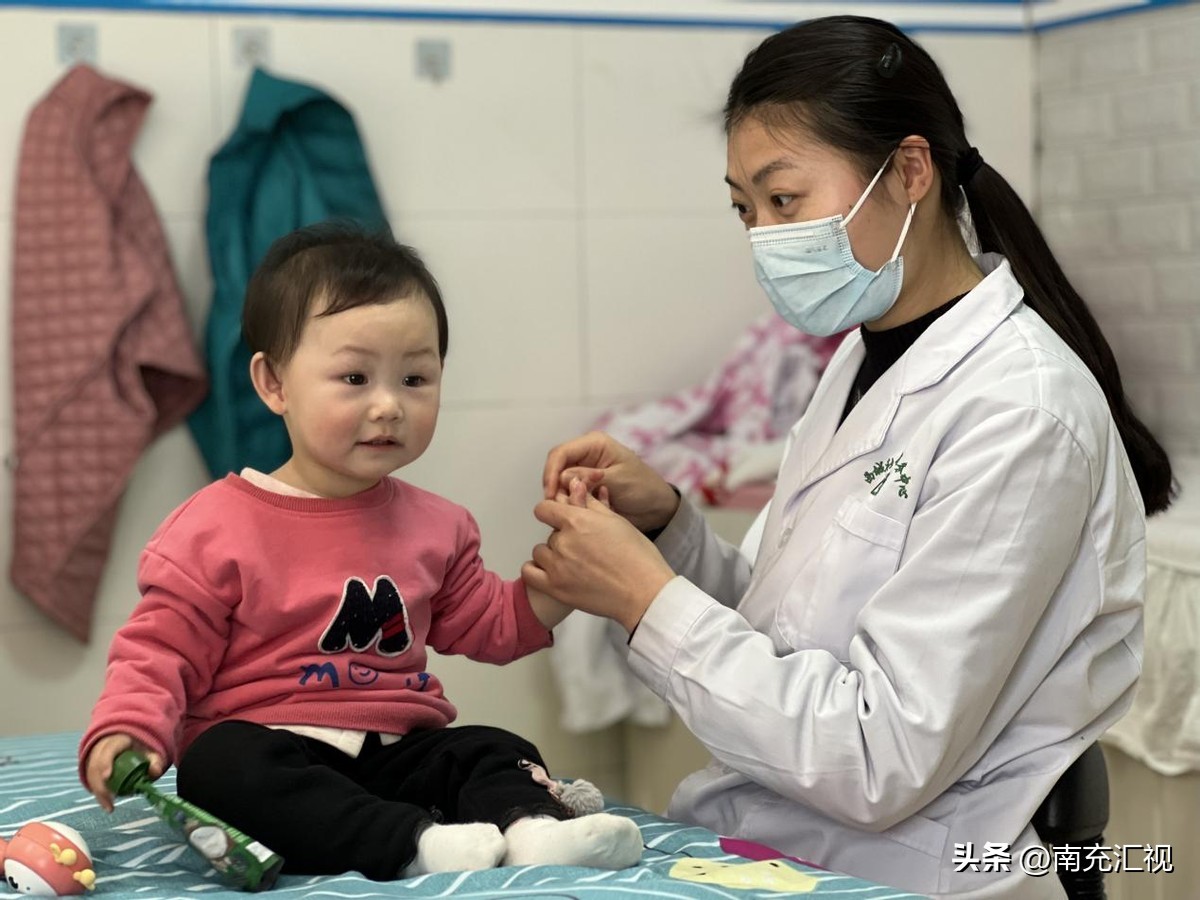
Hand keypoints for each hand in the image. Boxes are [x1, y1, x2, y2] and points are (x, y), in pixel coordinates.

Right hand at [84, 733, 164, 811]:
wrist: (125, 742)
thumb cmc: (138, 748)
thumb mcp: (150, 751)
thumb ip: (155, 760)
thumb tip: (155, 772)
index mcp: (117, 741)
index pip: (109, 750)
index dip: (105, 763)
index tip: (106, 776)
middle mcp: (101, 748)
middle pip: (96, 766)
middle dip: (101, 784)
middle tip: (110, 799)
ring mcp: (93, 758)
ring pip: (90, 775)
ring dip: (98, 792)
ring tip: (109, 806)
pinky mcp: (91, 768)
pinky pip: (90, 781)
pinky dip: (97, 793)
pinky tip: (105, 804)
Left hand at [524, 479, 675, 632]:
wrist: (644, 592)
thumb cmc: (637, 557)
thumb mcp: (617, 522)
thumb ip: (591, 504)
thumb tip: (575, 485)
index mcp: (578, 521)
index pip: (545, 509)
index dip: (554, 512)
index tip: (562, 519)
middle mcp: (564, 542)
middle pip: (550, 533)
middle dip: (564, 537)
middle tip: (585, 548)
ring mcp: (557, 566)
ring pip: (540, 551)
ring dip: (552, 554)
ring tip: (574, 563)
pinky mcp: (555, 588)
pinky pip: (529, 573)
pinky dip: (537, 570)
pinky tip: (553, 572)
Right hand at [542, 431, 679, 531]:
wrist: (656, 507)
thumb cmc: (644, 487)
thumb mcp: (618, 480)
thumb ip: (590, 476)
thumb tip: (562, 477)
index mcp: (594, 444)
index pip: (561, 452)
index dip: (551, 472)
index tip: (551, 493)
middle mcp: (585, 455)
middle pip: (556, 467)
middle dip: (554, 486)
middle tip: (559, 506)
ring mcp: (583, 472)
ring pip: (559, 483)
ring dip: (561, 497)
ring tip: (570, 510)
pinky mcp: (584, 488)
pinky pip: (568, 494)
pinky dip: (569, 503)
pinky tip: (577, 512)